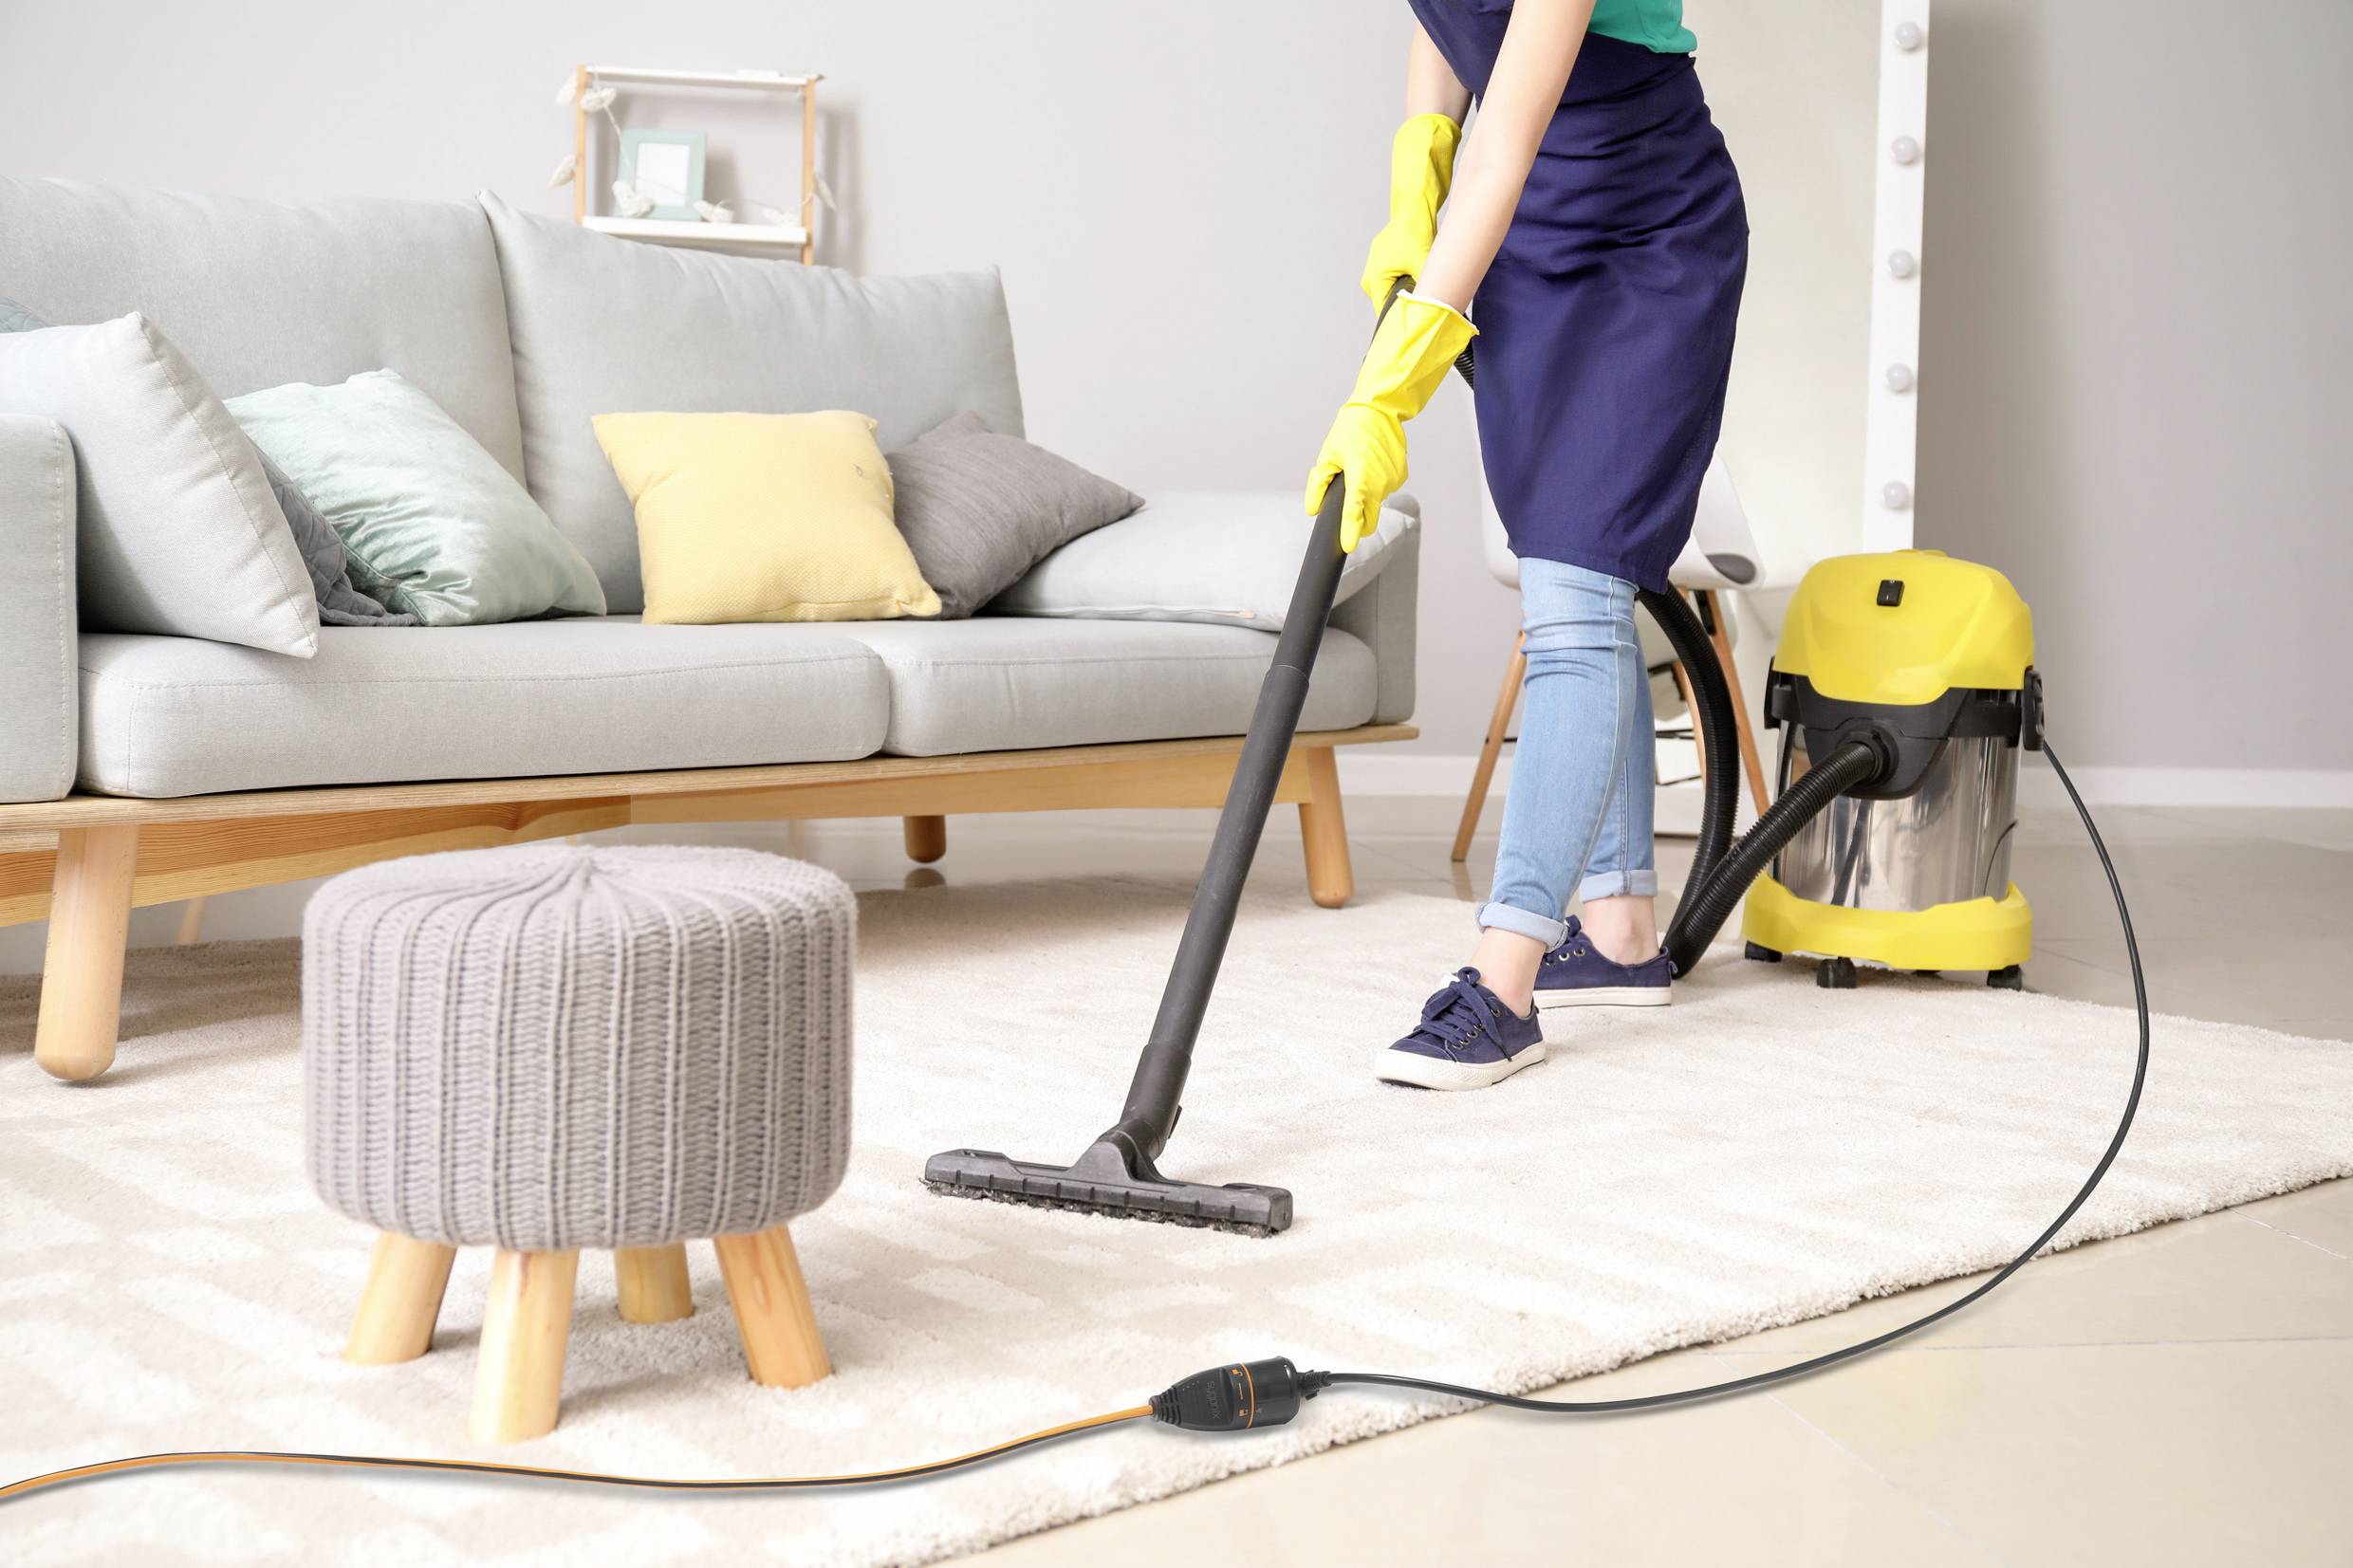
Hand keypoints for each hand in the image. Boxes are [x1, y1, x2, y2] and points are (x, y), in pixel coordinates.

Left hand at [1304, 403, 1407, 553]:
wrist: (1380, 409)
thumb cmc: (1352, 429)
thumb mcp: (1327, 455)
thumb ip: (1318, 485)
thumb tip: (1312, 510)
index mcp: (1360, 480)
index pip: (1354, 517)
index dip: (1349, 535)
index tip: (1346, 548)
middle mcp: (1380, 485)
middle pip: (1370, 519)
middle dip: (1358, 521)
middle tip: (1346, 506)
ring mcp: (1394, 481)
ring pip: (1376, 502)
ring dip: (1366, 495)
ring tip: (1359, 469)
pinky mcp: (1401, 476)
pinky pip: (1385, 489)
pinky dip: (1377, 484)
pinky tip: (1371, 464)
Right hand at [1360, 216, 1433, 313]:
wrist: (1411, 211)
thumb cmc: (1415, 233)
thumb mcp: (1422, 265)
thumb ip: (1424, 291)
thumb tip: (1432, 310)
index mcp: (1374, 281)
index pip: (1385, 314)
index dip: (1400, 321)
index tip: (1414, 326)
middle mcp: (1369, 279)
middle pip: (1386, 305)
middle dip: (1403, 309)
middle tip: (1422, 311)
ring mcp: (1372, 272)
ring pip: (1389, 294)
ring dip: (1403, 297)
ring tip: (1419, 294)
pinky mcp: (1379, 266)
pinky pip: (1389, 283)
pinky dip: (1401, 285)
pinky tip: (1414, 281)